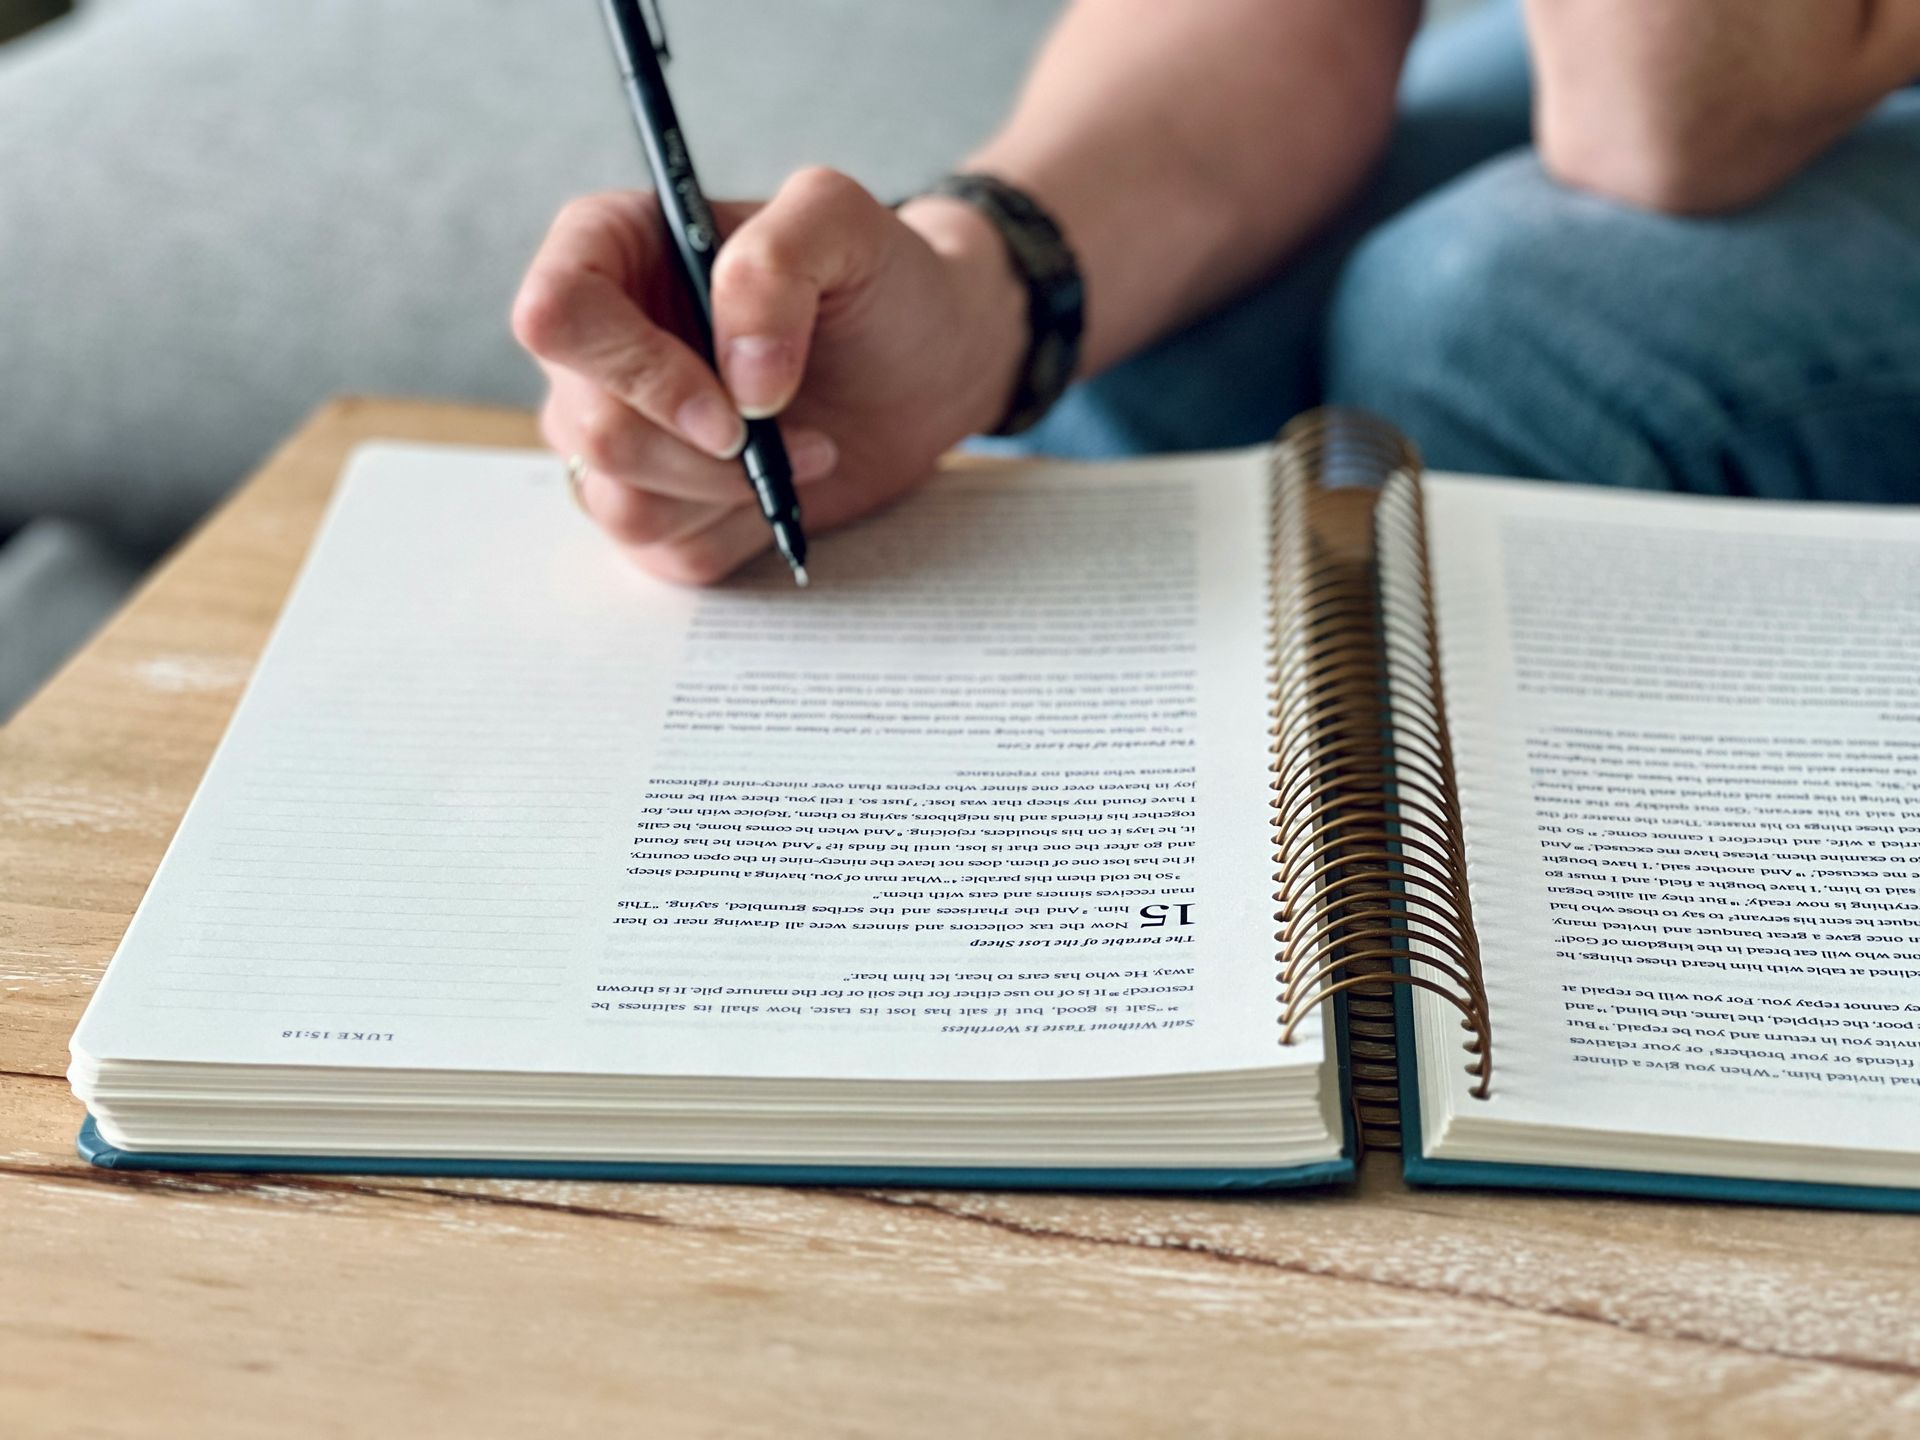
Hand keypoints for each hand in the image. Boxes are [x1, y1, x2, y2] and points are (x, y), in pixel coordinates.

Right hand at [512, 168, 1026, 582]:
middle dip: (703, 451)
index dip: (635, 371)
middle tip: (791, 428)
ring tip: (805, 447)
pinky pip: (665, 550)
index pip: (555, 317)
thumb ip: (775, 263)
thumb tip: (739, 381)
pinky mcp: (655, 505)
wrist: (923, 366)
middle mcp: (595, 346)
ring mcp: (613, 430)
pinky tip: (781, 485)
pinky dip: (739, 530)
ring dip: (728, 491)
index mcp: (608, 250)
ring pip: (619, 502)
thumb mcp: (844, 223)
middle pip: (589, 428)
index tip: (735, 405)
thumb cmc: (877, 281)